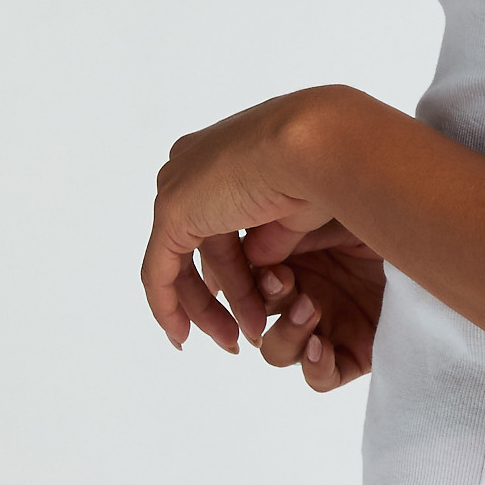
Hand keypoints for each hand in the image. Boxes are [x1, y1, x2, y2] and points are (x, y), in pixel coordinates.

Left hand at [140, 89, 382, 388]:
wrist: (320, 144)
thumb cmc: (325, 166)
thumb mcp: (293, 212)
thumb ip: (269, 238)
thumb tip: (258, 265)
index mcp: (224, 154)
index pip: (216, 223)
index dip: (232, 269)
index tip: (251, 304)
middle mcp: (193, 165)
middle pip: (198, 245)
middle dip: (223, 295)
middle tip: (241, 333)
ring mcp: (179, 184)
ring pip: (179, 262)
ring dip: (209, 308)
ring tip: (235, 340)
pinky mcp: (173, 210)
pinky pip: (159, 271)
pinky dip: (168, 306)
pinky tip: (181, 337)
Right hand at [239, 220, 385, 390]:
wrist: (439, 230)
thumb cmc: (388, 208)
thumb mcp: (332, 209)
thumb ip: (288, 229)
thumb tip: (249, 250)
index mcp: (292, 257)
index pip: (248, 280)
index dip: (248, 282)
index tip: (271, 270)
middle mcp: (305, 292)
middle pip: (255, 315)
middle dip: (264, 304)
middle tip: (286, 284)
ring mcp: (328, 326)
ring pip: (279, 350)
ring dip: (286, 333)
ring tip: (309, 310)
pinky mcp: (355, 355)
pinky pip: (321, 378)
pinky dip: (315, 367)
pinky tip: (322, 348)